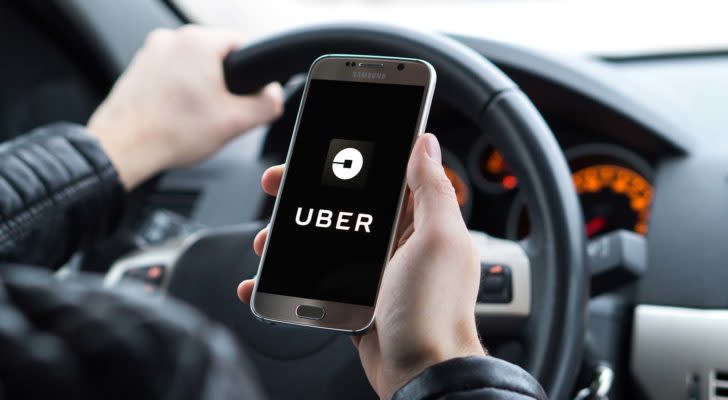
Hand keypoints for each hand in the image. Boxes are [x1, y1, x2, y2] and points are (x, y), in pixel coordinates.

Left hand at [87, 25, 283, 188]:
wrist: (123, 148)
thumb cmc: (171, 132)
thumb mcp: (235, 122)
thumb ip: (267, 104)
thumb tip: (274, 95)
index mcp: (198, 42)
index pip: (242, 44)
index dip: (251, 73)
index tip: (246, 96)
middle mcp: (172, 39)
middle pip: (216, 56)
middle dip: (223, 84)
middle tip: (219, 113)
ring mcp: (151, 53)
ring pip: (192, 67)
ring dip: (200, 89)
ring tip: (194, 118)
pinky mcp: (138, 69)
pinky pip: (170, 76)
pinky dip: (177, 93)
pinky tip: (176, 117)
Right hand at [238, 134, 484, 398]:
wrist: (419, 374)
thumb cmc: (434, 311)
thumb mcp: (438, 240)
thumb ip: (432, 189)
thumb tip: (425, 143)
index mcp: (420, 220)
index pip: (383, 176)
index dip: (351, 159)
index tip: (320, 150)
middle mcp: (397, 240)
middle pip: (345, 204)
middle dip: (308, 194)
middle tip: (279, 188)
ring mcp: (373, 269)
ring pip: (324, 239)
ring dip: (291, 237)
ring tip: (268, 242)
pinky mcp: (353, 295)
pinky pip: (315, 278)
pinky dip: (288, 278)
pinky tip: (264, 280)